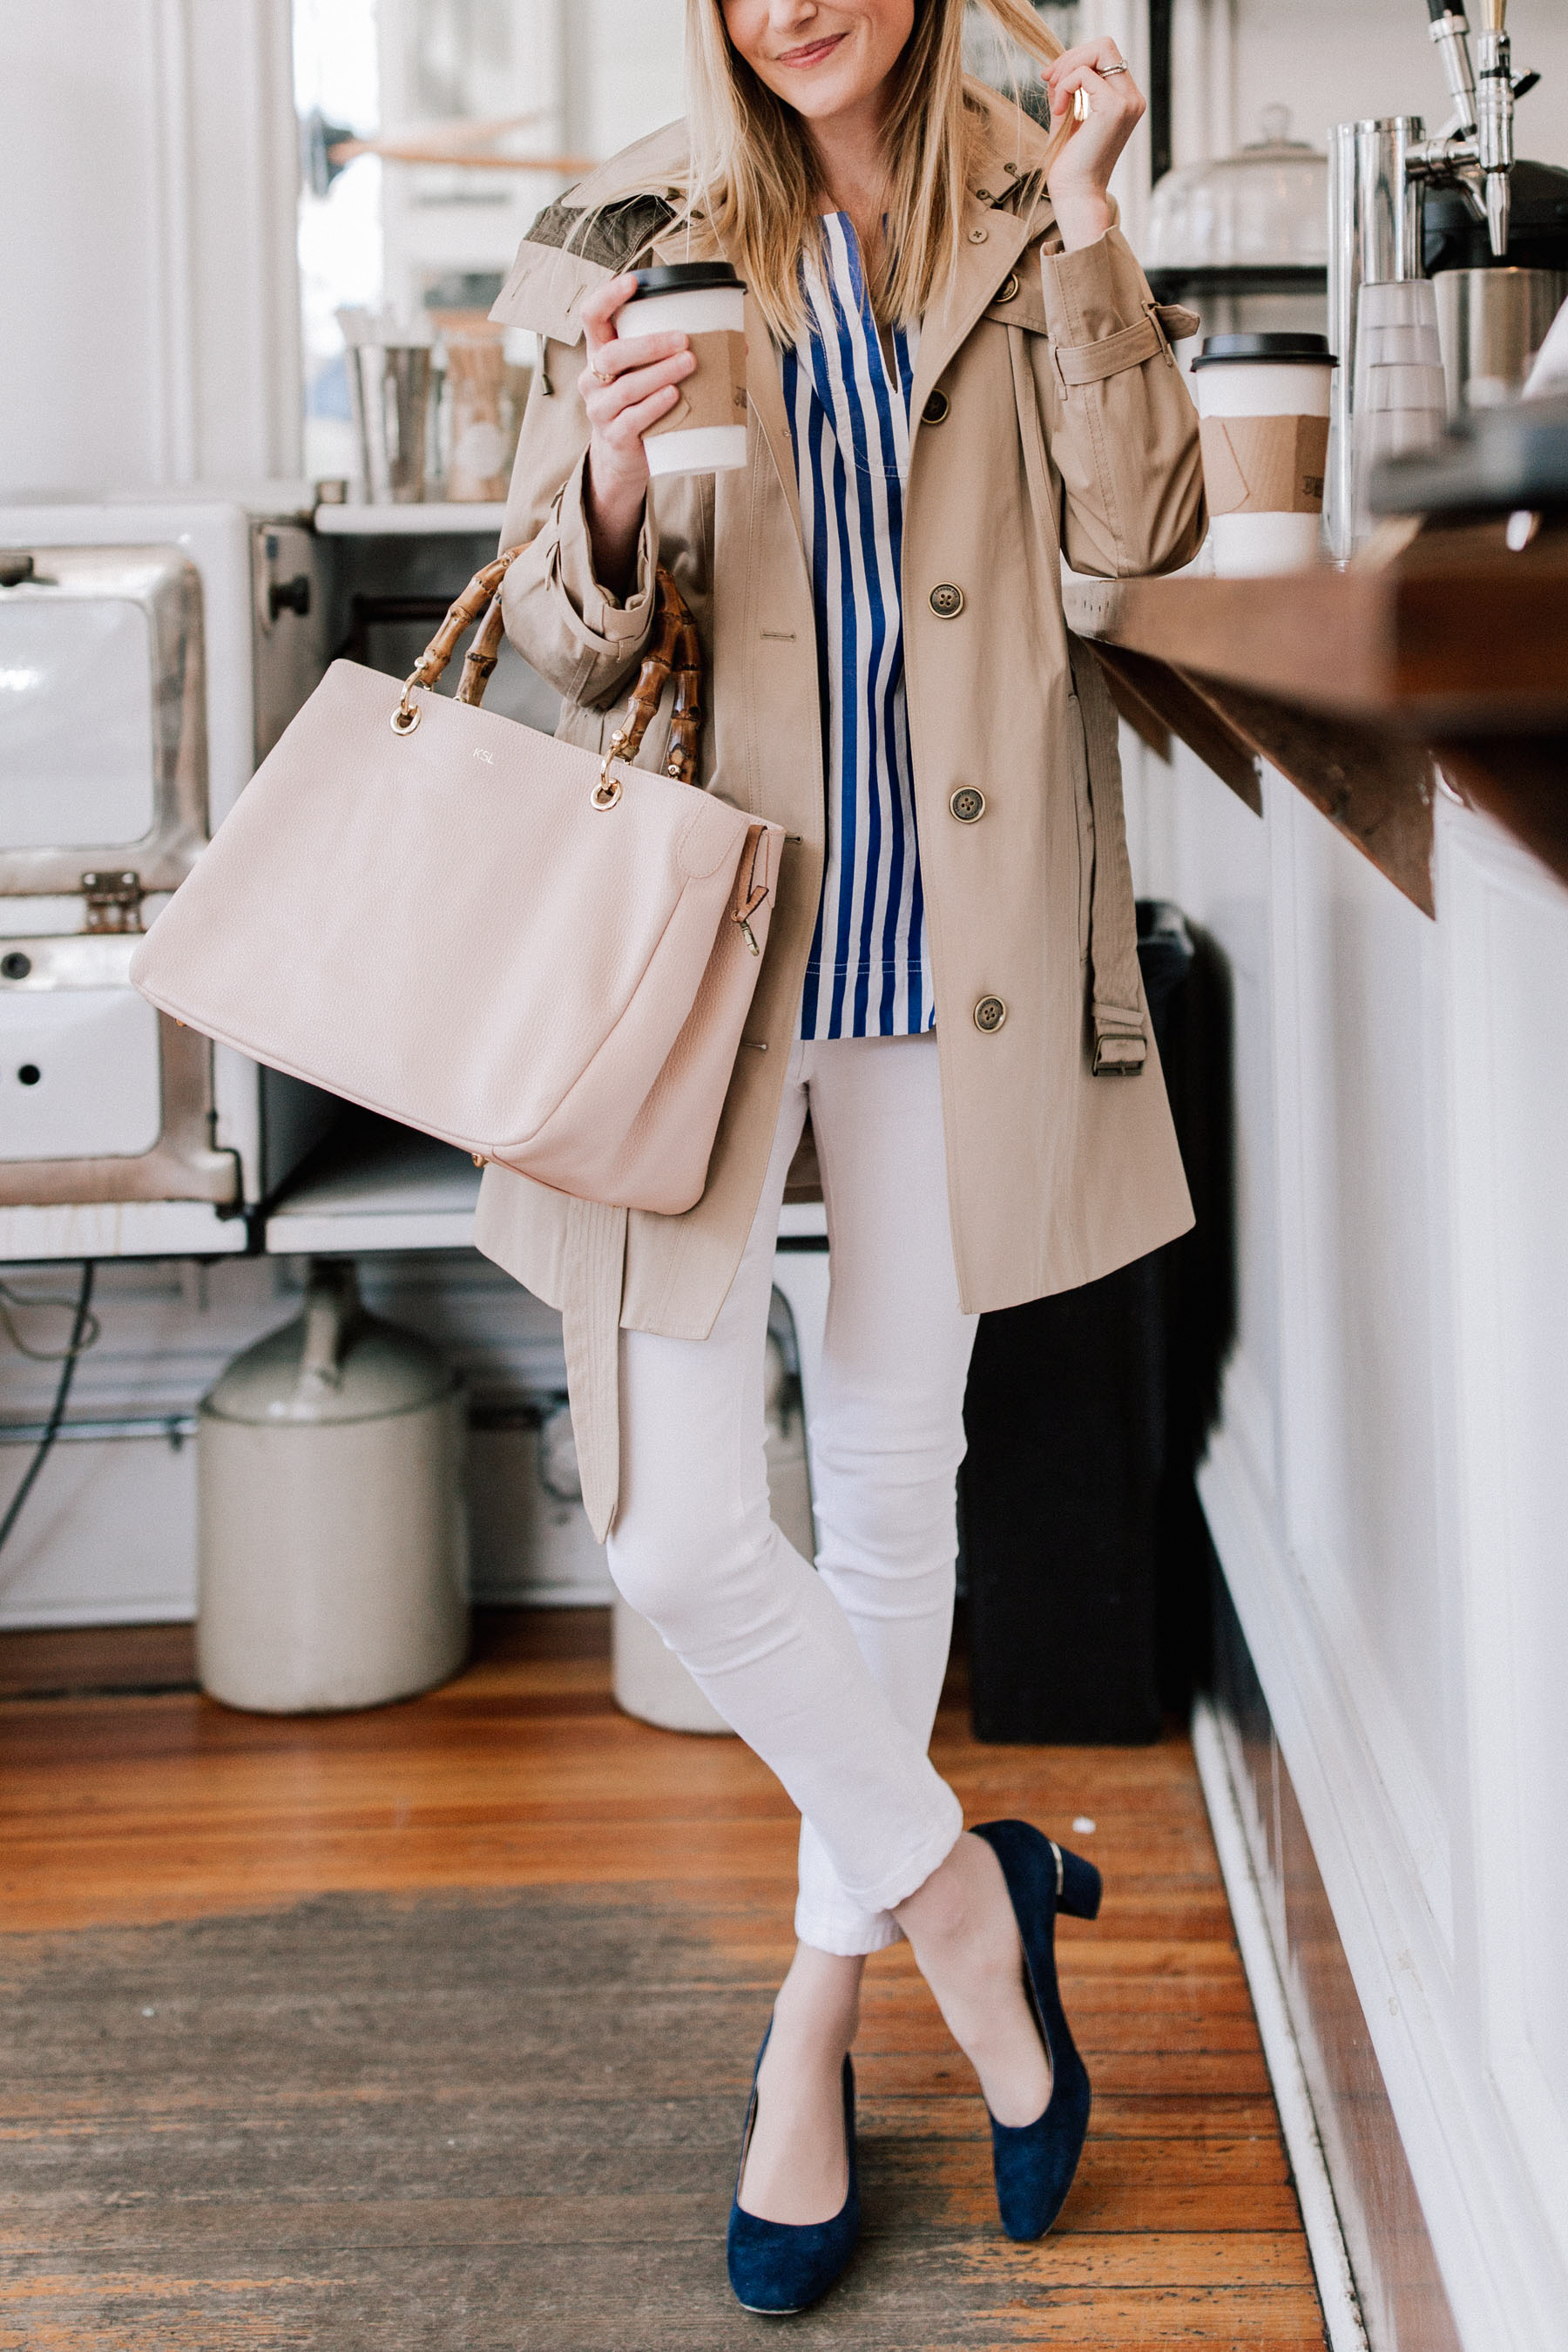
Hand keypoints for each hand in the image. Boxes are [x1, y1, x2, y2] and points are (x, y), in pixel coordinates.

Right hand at [577, 271, 695, 592]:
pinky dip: (654, 407)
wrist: (625, 458)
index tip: (634, 282)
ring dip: (659, 373)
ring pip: (626, 387)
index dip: (608, 295)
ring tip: (689, 364)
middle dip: (649, 344)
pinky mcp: (614, 437)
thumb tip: (740, 345)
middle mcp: (594, 379)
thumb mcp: (649, 376)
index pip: (591, 316)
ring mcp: (600, 410)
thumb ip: (677, 355)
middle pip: (613, 354)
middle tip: (684, 340)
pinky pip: (631, 420)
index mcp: (601, 353)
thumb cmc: (643, 406)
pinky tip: (673, 396)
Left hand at [1041, 40, 1146, 251]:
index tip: (1050, 78)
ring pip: (1099, 50)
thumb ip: (1066, 92)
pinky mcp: (1114, 108)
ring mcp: (1127, 102)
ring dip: (1068, 67)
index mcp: (1125, 100)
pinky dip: (1065, 85)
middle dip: (1071, 56)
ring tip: (1055, 97)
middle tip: (1050, 79)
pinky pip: (1084, 74)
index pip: (1104, 56)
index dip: (1075, 59)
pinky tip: (1059, 110)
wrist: (1076, 195)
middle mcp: (1132, 98)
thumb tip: (1054, 69)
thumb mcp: (1067, 119)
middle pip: (1105, 45)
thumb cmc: (1071, 166)